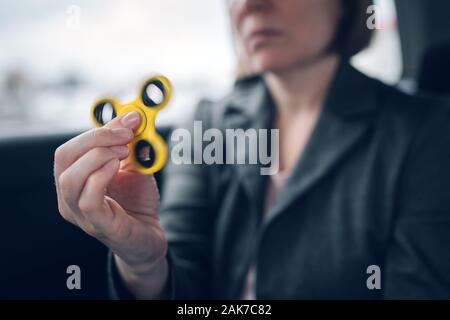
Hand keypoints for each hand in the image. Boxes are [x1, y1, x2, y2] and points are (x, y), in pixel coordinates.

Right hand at [54, 112, 167, 296]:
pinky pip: (87, 199)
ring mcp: (79, 213)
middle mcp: (69, 196)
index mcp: (75, 177)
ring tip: (125, 152)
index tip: (129, 119)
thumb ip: (131, 143)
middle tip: (126, 134)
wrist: (150, 234)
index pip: (71, 147)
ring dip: (99, 156)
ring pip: (70, 178)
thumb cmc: (137, 200)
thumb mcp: (134, 165)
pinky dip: (101, 177)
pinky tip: (117, 167)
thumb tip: (134, 116)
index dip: (97, 129)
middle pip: (64, 157)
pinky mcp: (97, 225)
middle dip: (96, 138)